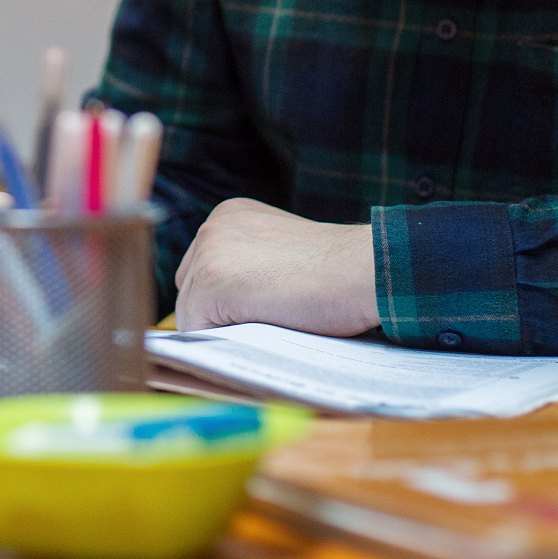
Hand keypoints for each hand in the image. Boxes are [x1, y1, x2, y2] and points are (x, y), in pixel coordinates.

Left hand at [173, 198, 378, 335]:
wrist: (367, 271)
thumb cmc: (337, 274)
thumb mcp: (281, 257)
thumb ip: (249, 269)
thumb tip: (219, 314)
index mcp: (230, 216)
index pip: (202, 273)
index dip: (227, 302)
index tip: (260, 309)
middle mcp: (213, 226)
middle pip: (190, 290)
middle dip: (218, 314)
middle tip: (267, 318)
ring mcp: (210, 251)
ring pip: (191, 313)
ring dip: (224, 330)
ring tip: (271, 322)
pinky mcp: (213, 280)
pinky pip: (197, 329)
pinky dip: (224, 342)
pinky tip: (263, 329)